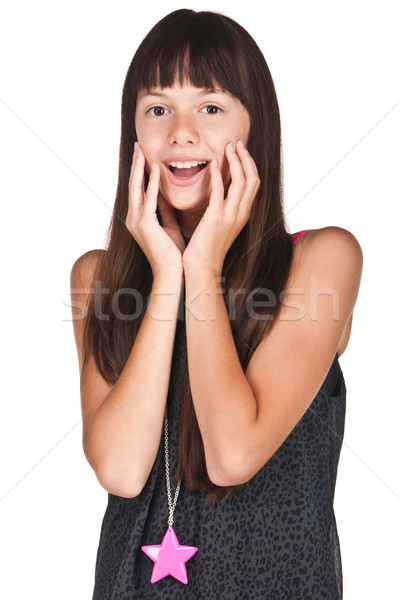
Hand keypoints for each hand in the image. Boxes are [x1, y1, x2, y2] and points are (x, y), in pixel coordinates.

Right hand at [126, 143, 184, 277]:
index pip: (138, 190)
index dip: (140, 171)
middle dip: (135, 164)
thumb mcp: (169, 226)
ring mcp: (137, 221)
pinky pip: (148, 199)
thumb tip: (167, 194)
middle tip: (138, 145)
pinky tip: (155, 169)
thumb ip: (165, 210)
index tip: (143, 155)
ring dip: (139, 168)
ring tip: (142, 151)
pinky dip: (152, 183)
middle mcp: (134, 218)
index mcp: (139, 219)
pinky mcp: (145, 225)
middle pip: (133, 185)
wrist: (172, 273)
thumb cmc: (172, 253)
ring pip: (136, 189)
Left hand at [182, 140, 259, 274]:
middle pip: (253, 179)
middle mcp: (241, 214)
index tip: (240, 151)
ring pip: (242, 182)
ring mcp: (231, 216)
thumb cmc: (207, 248)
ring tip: (228, 147)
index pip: (254, 184)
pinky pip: (220, 192)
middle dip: (246, 158)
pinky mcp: (216, 219)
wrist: (203, 269)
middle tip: (237, 143)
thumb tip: (217, 190)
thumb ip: (221, 207)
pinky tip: (212, 164)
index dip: (249, 165)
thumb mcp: (219, 224)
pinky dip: (217, 176)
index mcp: (243, 214)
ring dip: (236, 162)